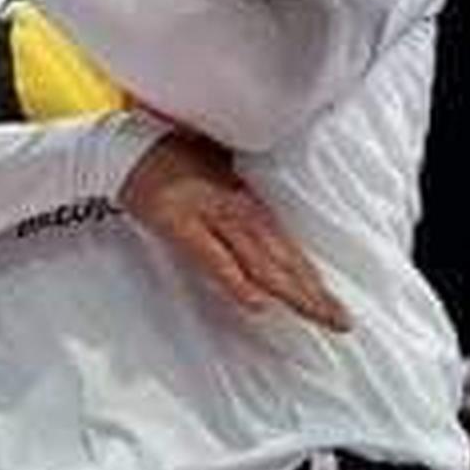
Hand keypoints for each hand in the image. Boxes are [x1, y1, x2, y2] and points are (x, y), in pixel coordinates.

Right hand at [117, 131, 349, 330]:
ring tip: (318, 315)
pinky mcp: (179, 225)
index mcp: (249, 204)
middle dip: (313, 294)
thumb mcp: (216, 185)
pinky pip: (212, 257)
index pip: (290, 249)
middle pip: (283, 259)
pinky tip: (256, 302)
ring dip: (291, 290)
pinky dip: (234, 279)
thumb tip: (265, 248)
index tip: (338, 309)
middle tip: (342, 323)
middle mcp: (238, 210)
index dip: (314, 280)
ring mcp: (211, 216)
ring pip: (260, 260)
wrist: (128, 146)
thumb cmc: (172, 161)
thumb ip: (241, 210)